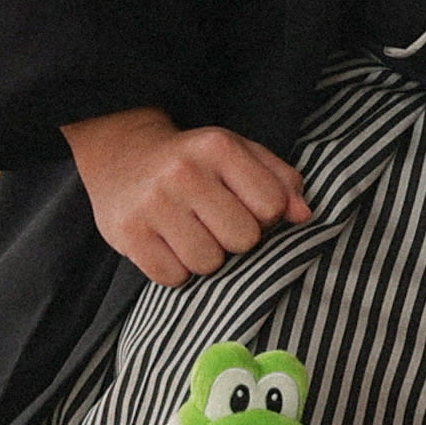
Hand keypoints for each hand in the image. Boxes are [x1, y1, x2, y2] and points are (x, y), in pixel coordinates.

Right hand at [65, 109, 310, 288]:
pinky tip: (169, 244)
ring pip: (208, 263)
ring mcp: (152, 204)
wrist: (120, 156)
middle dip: (236, 238)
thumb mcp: (238, 154)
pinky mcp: (128, 233)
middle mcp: (184, 172)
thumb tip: (304, 215)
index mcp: (218, 147)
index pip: (272, 205)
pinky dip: (176, 270)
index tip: (249, 208)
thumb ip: (280, 180)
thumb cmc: (193, 161)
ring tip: (192, 233)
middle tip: (217, 223)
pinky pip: (173, 278)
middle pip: (243, 239)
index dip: (267, 215)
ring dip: (206, 257)